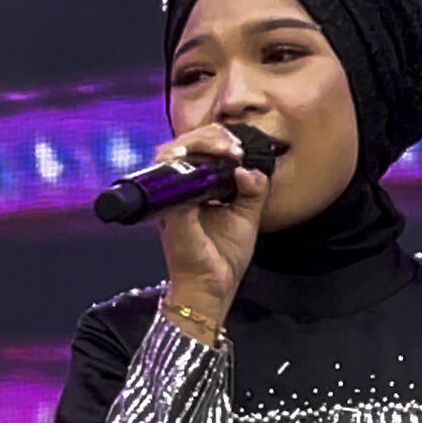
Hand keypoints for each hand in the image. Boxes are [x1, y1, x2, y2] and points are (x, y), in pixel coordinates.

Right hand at [154, 124, 269, 328]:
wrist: (213, 285)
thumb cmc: (223, 255)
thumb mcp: (247, 216)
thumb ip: (253, 190)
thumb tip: (250, 169)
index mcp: (193, 188)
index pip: (197, 150)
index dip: (216, 140)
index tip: (240, 149)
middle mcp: (176, 190)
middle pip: (182, 145)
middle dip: (211, 137)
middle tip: (235, 149)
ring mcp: (168, 199)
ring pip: (171, 153)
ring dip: (200, 144)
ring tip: (228, 152)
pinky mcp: (168, 210)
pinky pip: (170, 180)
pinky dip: (185, 164)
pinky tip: (210, 163)